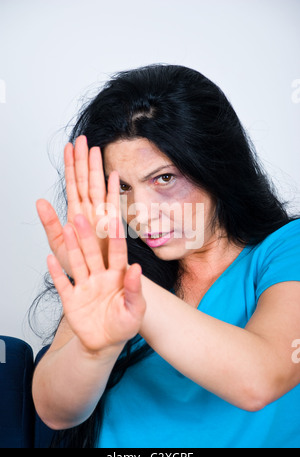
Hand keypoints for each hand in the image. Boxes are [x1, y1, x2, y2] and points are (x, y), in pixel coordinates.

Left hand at [36, 135, 111, 276]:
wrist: (94, 283)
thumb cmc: (78, 265)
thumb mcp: (58, 245)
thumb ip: (50, 223)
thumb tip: (39, 201)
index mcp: (76, 214)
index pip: (72, 184)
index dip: (69, 165)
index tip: (68, 147)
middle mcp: (89, 212)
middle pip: (85, 181)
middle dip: (82, 160)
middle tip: (81, 139)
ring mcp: (101, 219)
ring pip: (97, 189)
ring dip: (95, 169)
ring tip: (92, 150)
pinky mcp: (112, 229)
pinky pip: (113, 207)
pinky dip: (114, 192)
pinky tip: (113, 175)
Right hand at [47, 213, 145, 353]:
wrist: (106, 343)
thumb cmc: (124, 324)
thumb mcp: (135, 309)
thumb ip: (135, 289)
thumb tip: (137, 267)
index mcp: (117, 277)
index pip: (117, 254)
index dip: (115, 238)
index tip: (113, 221)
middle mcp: (99, 277)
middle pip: (92, 253)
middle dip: (87, 235)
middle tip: (80, 217)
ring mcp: (84, 286)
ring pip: (76, 263)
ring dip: (71, 247)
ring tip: (66, 228)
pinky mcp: (71, 299)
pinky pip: (62, 283)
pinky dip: (56, 272)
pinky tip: (51, 258)